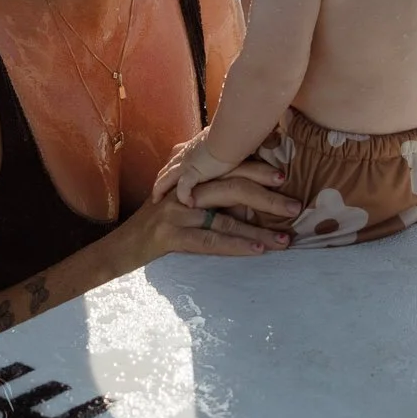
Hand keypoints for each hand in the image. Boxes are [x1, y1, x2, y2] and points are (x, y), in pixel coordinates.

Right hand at [118, 158, 298, 269]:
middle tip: (295, 205)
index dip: (257, 168)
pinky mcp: (171, 236)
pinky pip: (210, 241)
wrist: (122, 247)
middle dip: (267, 196)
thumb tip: (249, 201)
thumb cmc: (157, 225)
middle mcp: (186, 190)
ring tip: (286, 238)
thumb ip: (209, 193)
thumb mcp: (183, 202)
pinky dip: (237, 245)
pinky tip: (259, 250)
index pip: (229, 167)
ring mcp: (177, 212)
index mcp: (190, 177)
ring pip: (226, 217)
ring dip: (260, 228)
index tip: (286, 174)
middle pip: (233, 187)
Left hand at [152, 131, 239, 206]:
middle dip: (159, 182)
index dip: (170, 169)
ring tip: (157, 202)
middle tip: (155, 194)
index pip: (175, 159)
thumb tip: (225, 144)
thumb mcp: (219, 140)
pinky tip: (187, 204)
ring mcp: (186, 163)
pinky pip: (183, 188)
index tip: (167, 178)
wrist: (230, 134)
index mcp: (190, 148)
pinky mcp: (192, 172)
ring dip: (160, 191)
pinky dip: (183, 197)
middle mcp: (184, 155)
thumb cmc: (228, 135)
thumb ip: (217, 146)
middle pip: (165, 170)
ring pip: (165, 179)